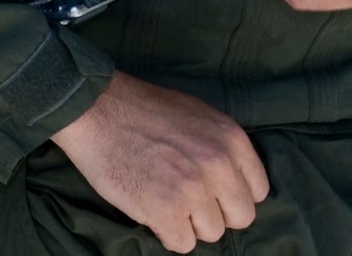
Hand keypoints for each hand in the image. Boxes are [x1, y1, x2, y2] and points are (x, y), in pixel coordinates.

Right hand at [51, 72, 268, 252]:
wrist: (94, 107)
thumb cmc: (140, 109)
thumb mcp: (196, 115)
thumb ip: (220, 147)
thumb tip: (233, 181)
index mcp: (231, 139)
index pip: (258, 191)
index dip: (231, 195)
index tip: (211, 191)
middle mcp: (219, 165)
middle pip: (240, 217)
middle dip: (214, 213)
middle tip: (186, 199)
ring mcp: (193, 189)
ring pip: (210, 233)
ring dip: (187, 222)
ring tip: (161, 196)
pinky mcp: (165, 210)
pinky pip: (181, 244)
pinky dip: (165, 232)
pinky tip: (148, 206)